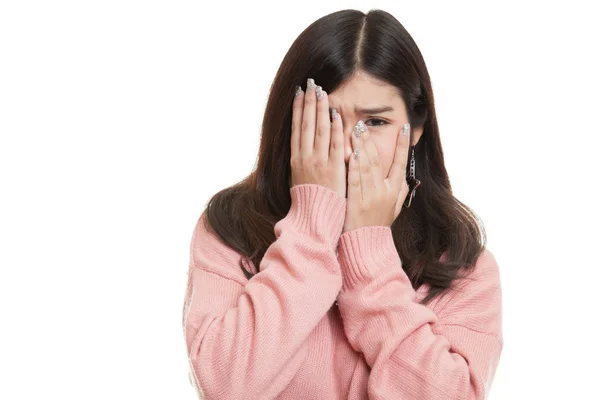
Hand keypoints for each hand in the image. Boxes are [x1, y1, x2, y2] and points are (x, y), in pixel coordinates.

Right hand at [290, 78, 345, 198]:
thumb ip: (303, 161)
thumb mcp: (300, 179)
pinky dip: (335, 128)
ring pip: (319, 130)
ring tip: (322, 92)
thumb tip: (304, 147)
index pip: (297, 128)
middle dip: (308, 102)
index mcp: (296, 159)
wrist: (315, 218)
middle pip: (306, 125)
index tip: (299, 93)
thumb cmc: (310, 201)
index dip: (298, 109)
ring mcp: (319, 162)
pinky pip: (335, 144)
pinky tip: (336, 114)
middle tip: (311, 84)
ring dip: (320, 109)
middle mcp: (305, 158)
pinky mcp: (333, 168)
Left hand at [343, 120, 410, 232]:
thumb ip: (401, 191)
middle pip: (379, 161)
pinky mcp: (356, 203)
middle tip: (365, 125)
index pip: (401, 163)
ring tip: (356, 132)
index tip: (405, 127)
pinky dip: (354, 167)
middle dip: (372, 141)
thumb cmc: (379, 224)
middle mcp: (384, 192)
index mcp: (395, 191)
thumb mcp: (395, 208)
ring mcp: (370, 197)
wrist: (366, 244)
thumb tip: (405, 176)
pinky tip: (351, 153)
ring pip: (366, 168)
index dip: (403, 145)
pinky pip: (355, 181)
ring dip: (361, 148)